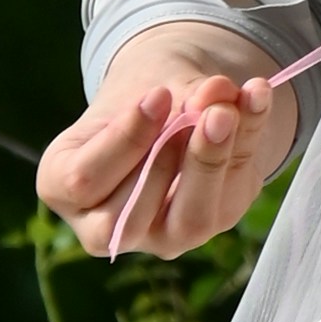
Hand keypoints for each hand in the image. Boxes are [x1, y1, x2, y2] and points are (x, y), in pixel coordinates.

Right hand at [40, 27, 298, 259]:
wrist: (170, 104)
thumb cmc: (136, 99)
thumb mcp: (143, 86)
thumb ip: (179, 93)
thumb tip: (216, 93)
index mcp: (62, 187)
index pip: (85, 180)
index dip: (125, 140)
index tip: (158, 95)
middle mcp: (104, 226)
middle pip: (129, 218)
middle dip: (169, 161)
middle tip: (201, 111)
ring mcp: (160, 235)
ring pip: (188, 222)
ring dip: (212, 161)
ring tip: (226, 111)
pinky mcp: (210, 223)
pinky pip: (233, 193)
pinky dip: (251, 137)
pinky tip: (258, 96)